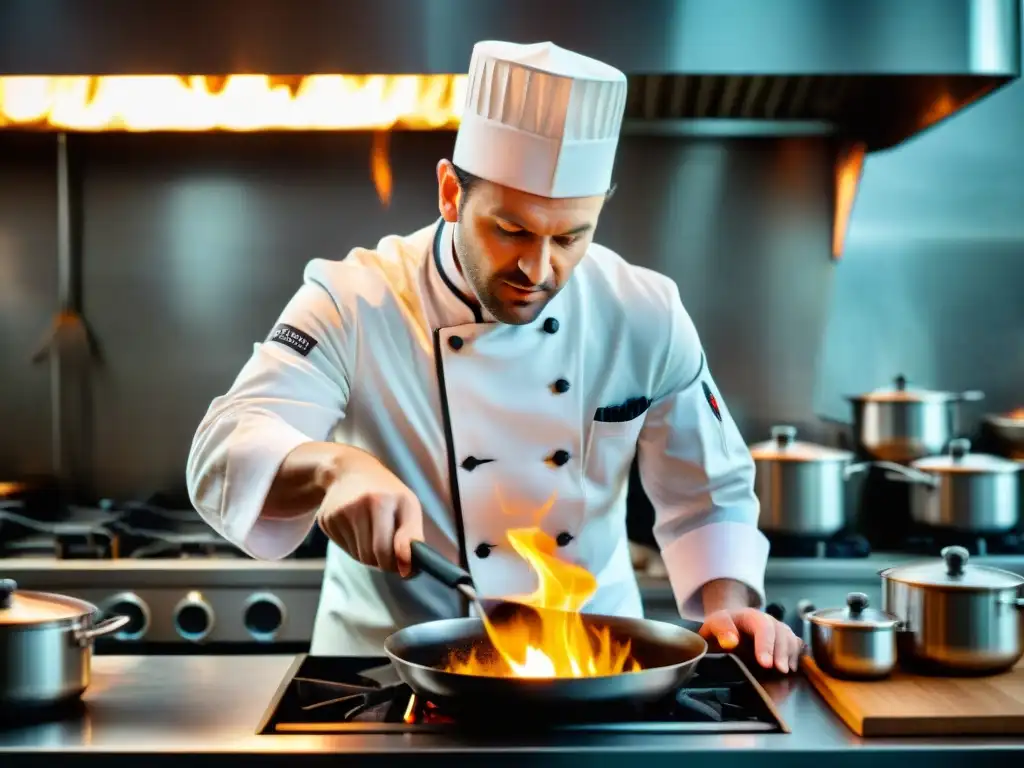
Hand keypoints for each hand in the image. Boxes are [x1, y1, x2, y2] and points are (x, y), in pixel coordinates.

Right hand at [315, 449, 423, 576]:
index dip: (396, 563)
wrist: (349, 470)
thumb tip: (408, 571)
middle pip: (370, 556)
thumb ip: (412, 538)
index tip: (404, 566)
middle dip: (382, 560)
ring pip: (357, 556)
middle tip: (390, 546)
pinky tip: (357, 527)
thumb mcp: (408, 506)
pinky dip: (354, 545)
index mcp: (381, 501)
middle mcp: (357, 505)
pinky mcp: (325, 520)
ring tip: (374, 532)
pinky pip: (344, 548)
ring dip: (369, 553)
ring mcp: (338, 513)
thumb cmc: (386, 493)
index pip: (385, 550)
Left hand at [699, 608, 802, 673]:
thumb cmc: (721, 628)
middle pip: (780, 632)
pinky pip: (796, 644)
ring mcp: (778, 629)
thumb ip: (720, 630)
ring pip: (790, 637)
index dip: (765, 644)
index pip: (762, 626)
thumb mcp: (714, 624)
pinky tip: (791, 668)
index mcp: (750, 615)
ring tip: (785, 671)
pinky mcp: (784, 639)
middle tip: (779, 670)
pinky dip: (796, 656)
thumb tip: (731, 642)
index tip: (765, 664)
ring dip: (789, 654)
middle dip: (780, 652)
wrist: (729, 625)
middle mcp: (768, 620)